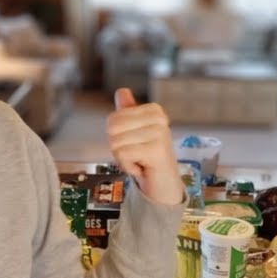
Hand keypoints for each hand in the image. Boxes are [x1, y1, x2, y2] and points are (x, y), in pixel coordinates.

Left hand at [106, 89, 184, 205]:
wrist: (164, 185)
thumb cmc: (148, 159)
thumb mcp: (135, 133)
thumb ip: (128, 113)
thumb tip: (121, 91)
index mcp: (153, 110)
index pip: (113, 118)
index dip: (116, 136)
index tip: (134, 144)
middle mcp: (158, 118)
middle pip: (112, 128)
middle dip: (118, 147)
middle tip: (135, 154)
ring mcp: (159, 133)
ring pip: (115, 143)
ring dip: (123, 159)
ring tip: (140, 161)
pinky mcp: (156, 150)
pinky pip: (122, 154)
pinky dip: (127, 166)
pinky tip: (142, 167)